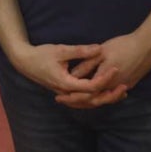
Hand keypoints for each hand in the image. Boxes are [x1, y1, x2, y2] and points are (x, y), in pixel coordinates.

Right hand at [9, 42, 125, 107]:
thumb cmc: (41, 54)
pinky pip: (84, 99)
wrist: (24, 62)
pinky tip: (107, 91)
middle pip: (93, 100)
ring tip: (121, 92)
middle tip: (125, 86)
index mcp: (66, 83)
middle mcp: (67, 93)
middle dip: (110, 94)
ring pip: (89, 102)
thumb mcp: (61, 50)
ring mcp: (66, 94)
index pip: (90, 86)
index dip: (105, 78)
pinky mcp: (66, 93)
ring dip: (105, 98)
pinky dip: (96, 96)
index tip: (115, 68)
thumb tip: (99, 48)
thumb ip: (80, 51)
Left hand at [54, 32, 150, 108]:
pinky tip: (91, 93)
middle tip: (62, 100)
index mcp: (106, 79)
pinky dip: (98, 96)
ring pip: (102, 99)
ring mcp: (124, 87)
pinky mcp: (129, 84)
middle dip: (77, 102)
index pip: (85, 94)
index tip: (59, 97)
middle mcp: (115, 87)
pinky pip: (110, 95)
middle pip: (93, 100)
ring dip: (87, 100)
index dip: (71, 97)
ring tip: (72, 99)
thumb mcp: (102, 52)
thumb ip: (87, 64)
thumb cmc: (123, 46)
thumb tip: (72, 75)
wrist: (148, 46)